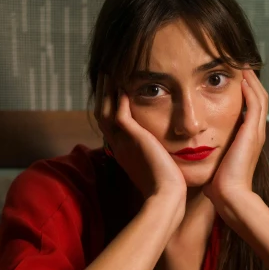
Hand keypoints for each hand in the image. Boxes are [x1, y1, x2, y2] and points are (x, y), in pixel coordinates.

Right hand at [94, 74, 186, 207]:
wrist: (167, 196)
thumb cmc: (166, 187)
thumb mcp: (155, 166)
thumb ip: (153, 154)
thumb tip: (160, 149)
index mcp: (122, 152)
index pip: (108, 124)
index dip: (107, 106)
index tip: (111, 91)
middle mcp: (118, 146)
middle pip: (101, 114)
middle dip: (101, 93)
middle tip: (104, 74)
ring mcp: (123, 142)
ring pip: (105, 111)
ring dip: (107, 90)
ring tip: (109, 72)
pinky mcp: (134, 138)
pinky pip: (119, 112)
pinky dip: (119, 97)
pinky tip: (123, 83)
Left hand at [202, 69, 267, 217]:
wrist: (230, 197)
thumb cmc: (218, 187)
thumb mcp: (213, 164)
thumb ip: (207, 153)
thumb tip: (191, 149)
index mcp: (246, 140)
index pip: (248, 109)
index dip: (242, 93)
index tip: (229, 79)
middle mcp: (255, 134)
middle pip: (258, 99)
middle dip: (249, 81)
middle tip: (239, 65)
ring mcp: (256, 133)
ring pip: (260, 97)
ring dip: (251, 80)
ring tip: (242, 64)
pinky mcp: (253, 133)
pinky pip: (256, 103)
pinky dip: (250, 88)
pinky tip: (241, 76)